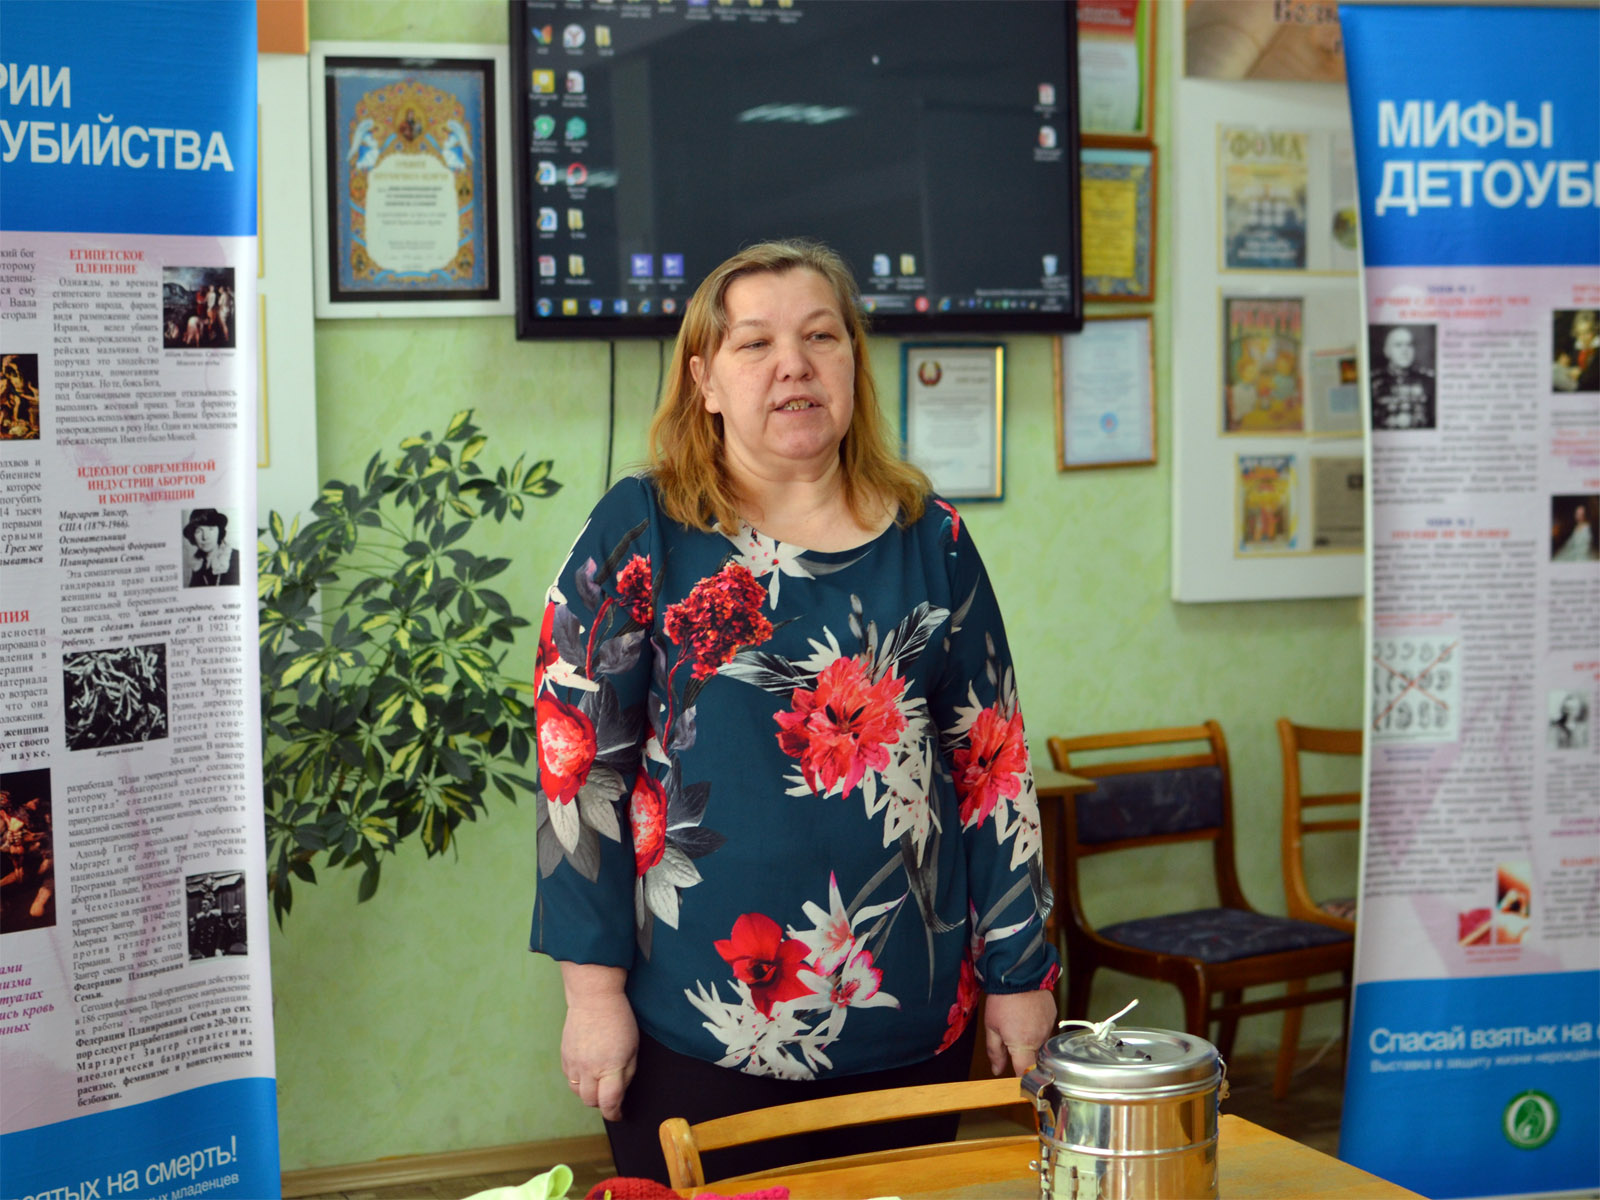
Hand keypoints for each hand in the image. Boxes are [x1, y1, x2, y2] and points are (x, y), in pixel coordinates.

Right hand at [559, 963, 638, 1121]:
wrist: (593, 998)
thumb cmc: (618, 1020)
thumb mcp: (633, 1048)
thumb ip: (627, 1074)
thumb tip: (620, 1093)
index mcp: (609, 1067)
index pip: (609, 1102)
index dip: (614, 1114)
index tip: (619, 1115)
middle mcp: (588, 1068)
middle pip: (590, 1101)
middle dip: (601, 1104)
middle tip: (610, 1097)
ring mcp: (573, 1063)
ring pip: (577, 1092)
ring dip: (588, 1093)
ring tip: (598, 1081)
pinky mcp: (564, 1056)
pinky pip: (569, 1078)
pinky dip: (578, 1080)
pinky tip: (588, 1068)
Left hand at [983, 988, 1056, 1076]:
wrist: (1019, 973)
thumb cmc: (1002, 999)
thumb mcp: (992, 1027)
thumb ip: (995, 1051)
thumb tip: (997, 1070)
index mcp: (1023, 1044)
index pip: (1026, 1073)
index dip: (1021, 1079)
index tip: (1016, 1081)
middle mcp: (1040, 1039)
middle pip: (1034, 1059)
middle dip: (1024, 1057)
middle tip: (1011, 1044)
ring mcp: (1049, 1027)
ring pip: (1040, 1044)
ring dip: (1031, 1042)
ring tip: (1018, 1026)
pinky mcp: (1053, 1016)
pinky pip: (1045, 1030)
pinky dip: (1037, 1029)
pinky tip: (1027, 1017)